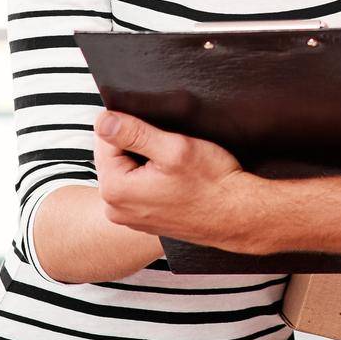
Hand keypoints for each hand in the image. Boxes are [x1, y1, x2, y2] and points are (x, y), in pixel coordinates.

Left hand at [93, 110, 249, 248]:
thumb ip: (134, 133)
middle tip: (170, 146)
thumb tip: (103, 120)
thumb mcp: (174, 148)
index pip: (105, 138)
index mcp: (115, 190)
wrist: (237, 216)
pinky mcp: (143, 219)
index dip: (133, 125)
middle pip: (113, 155)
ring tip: (174, 163)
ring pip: (126, 169)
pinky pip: (137, 186)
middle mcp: (115, 208)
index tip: (159, 131)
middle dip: (138, 143)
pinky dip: (152, 175)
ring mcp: (129, 216)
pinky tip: (175, 177)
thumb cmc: (212, 184)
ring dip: (145, 159)